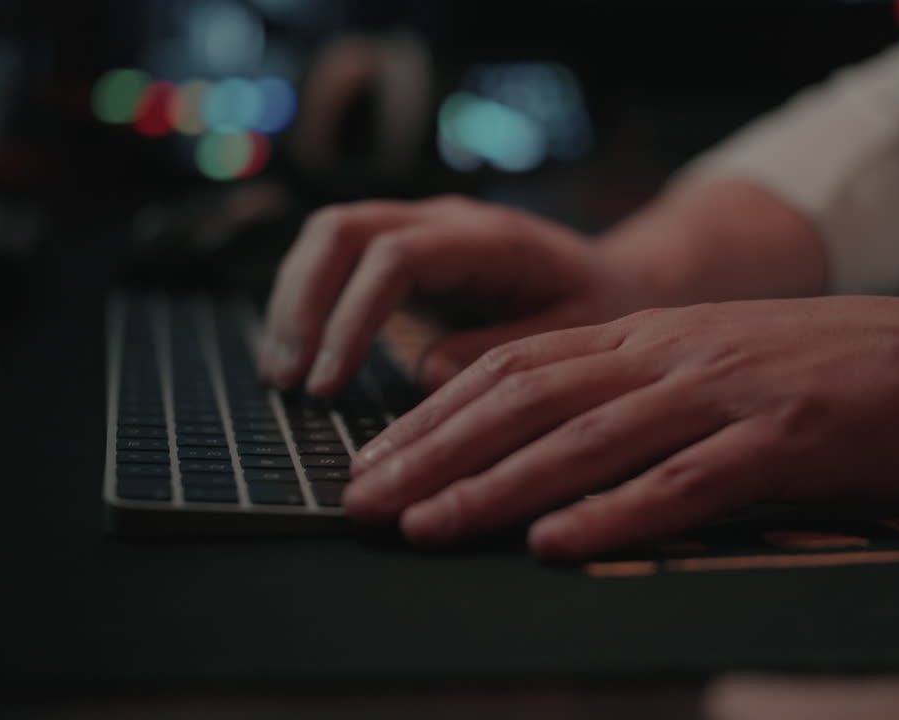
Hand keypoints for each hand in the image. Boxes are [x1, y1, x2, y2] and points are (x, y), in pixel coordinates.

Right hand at [258, 195, 647, 393]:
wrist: (618, 279)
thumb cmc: (603, 310)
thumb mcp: (576, 339)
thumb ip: (504, 354)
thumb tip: (424, 374)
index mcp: (491, 239)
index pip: (395, 258)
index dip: (350, 317)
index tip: (327, 383)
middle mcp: (446, 221)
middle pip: (343, 229)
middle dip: (302, 303)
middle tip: (286, 378)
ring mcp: (420, 230)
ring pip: (329, 236)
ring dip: (293, 301)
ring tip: (280, 374)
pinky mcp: (405, 253)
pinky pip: (338, 258)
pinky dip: (307, 302)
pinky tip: (297, 355)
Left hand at [345, 295, 898, 557]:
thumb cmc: (800, 369)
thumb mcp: (693, 357)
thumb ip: (614, 386)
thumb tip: (524, 432)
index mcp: (636, 339)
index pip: (509, 372)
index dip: (432, 417)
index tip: (373, 462)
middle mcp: (660, 359)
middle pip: (524, 403)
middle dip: (434, 455)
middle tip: (364, 502)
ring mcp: (716, 397)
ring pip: (585, 442)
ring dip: (495, 487)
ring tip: (427, 527)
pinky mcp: (775, 443)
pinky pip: (683, 484)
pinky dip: (614, 514)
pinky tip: (555, 542)